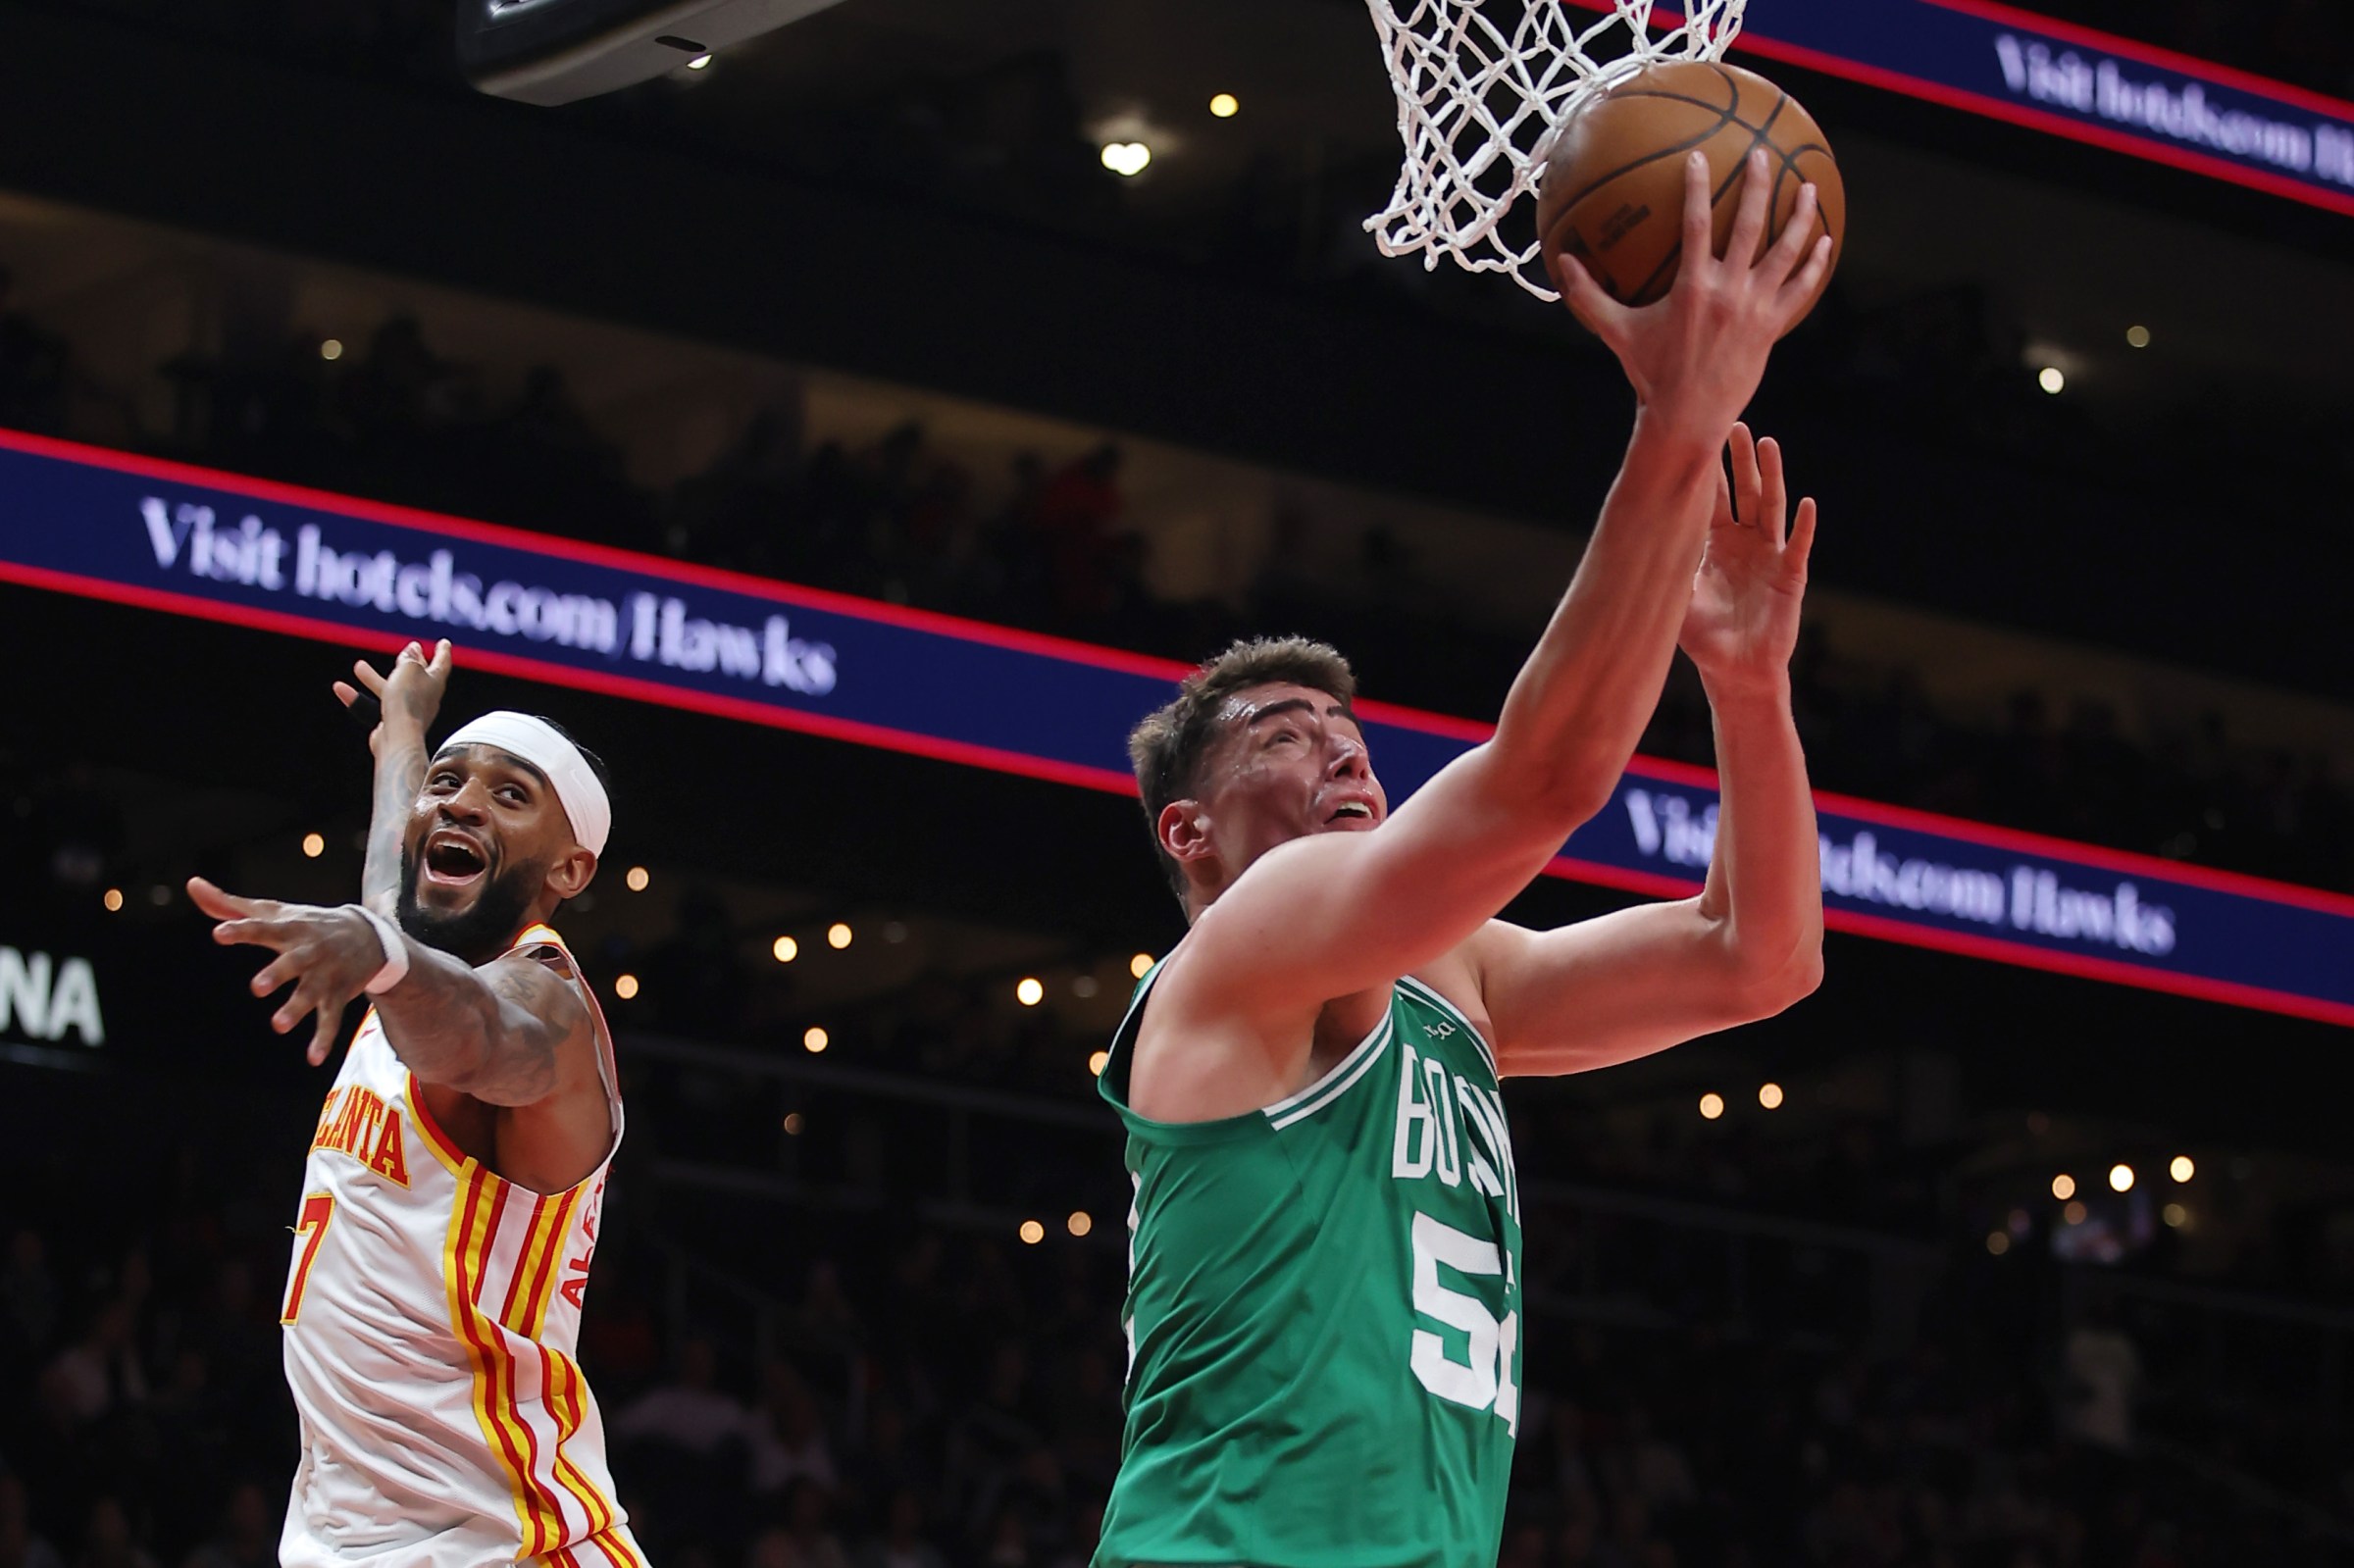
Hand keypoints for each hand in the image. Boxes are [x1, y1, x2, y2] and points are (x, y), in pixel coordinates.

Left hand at [188, 877, 387, 1064]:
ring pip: (311, 993)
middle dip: (278, 973)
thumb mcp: (273, 912)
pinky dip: (323, 1039)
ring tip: (279, 1025)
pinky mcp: (338, 996)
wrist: (369, 935)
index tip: (219, 934)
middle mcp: (309, 952)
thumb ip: (229, 905)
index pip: (261, 928)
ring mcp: (325, 975)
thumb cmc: (308, 923)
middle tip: (258, 987)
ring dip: (297, 1008)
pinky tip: (313, 1058)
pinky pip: (331, 1019)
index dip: (241, 930)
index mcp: (289, 929)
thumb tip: (192, 884)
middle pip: (293, 962)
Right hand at [334, 640, 451, 755]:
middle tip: (410, 649)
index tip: (444, 643)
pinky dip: (357, 698)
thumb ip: (410, 658)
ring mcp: (409, 712)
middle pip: (417, 675)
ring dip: (373, 678)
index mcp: (435, 682)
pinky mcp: (393, 724)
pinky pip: (374, 707)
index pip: (442, 663)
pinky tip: (342, 690)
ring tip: (358, 666)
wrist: (398, 736)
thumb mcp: (409, 668)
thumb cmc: (408, 700)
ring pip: (391, 689)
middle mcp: (425, 697)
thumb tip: (413, 650)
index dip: (443, 652)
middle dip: (410, 661)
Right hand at [1558, 149, 1832, 442]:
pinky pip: (1800, 289)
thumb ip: (1588, 296)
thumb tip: (1561, 263)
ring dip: (1799, 216)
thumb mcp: (1617, 332)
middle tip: (1760, 154)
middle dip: (1757, 185)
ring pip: (1785, 252)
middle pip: (1749, 225)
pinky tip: (1823, 243)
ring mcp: (1754, 308)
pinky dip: (1814, 264)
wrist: (1688, 416)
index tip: (1699, 157)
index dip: (1697, 186)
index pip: (1696, 224)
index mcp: (1691, 287)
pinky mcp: (1772, 326)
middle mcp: (1728, 291)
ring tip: (1806, 188)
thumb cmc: (1650, 373)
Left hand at [1678, 424, 1814, 694]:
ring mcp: (1770, 556)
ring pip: (1772, 507)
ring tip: (1768, 444)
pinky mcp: (1790, 576)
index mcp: (1716, 546)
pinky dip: (1802, 526)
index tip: (1697, 438)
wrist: (1735, 671)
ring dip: (1771, 476)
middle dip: (1738, 460)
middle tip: (1732, 423)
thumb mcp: (1675, 600)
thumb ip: (1662, 569)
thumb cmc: (1704, 639)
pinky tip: (1805, 503)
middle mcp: (1744, 544)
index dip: (1707, 472)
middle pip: (1744, 492)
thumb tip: (1629, 542)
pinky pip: (1798, 546)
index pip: (1713, 500)